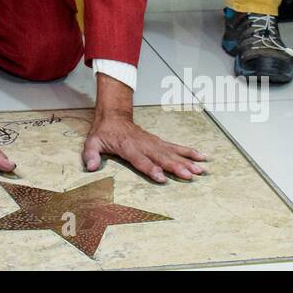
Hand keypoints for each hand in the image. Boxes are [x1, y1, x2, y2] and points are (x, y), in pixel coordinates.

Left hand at [82, 109, 205, 183]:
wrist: (114, 116)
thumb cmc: (104, 132)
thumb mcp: (92, 142)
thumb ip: (91, 154)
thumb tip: (91, 166)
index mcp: (127, 146)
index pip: (140, 159)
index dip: (151, 168)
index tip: (162, 177)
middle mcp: (143, 144)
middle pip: (161, 157)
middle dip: (176, 166)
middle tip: (189, 175)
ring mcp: (153, 142)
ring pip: (172, 152)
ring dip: (187, 161)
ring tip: (200, 170)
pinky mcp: (158, 142)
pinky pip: (175, 147)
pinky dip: (189, 152)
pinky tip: (201, 157)